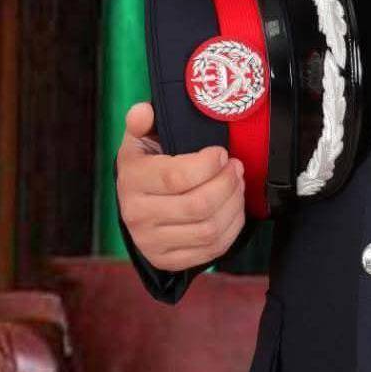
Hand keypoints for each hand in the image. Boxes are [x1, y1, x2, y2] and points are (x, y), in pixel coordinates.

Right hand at [115, 101, 246, 272]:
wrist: (136, 203)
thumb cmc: (147, 164)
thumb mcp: (141, 138)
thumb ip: (142, 121)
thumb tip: (143, 111)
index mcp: (132, 180)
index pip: (176, 177)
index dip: (208, 164)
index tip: (221, 153)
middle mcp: (138, 215)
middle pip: (199, 205)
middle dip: (227, 183)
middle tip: (236, 167)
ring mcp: (152, 242)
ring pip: (209, 229)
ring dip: (234, 203)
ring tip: (237, 184)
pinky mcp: (169, 260)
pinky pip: (212, 249)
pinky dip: (232, 227)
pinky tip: (233, 207)